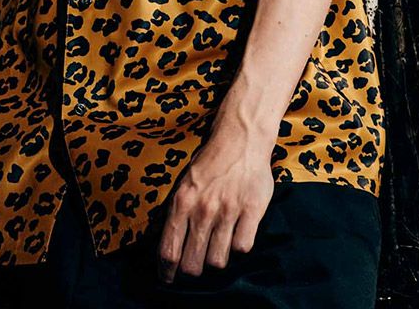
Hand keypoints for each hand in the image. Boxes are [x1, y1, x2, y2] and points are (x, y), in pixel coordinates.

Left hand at [156, 130, 275, 283]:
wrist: (240, 138)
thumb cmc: (210, 161)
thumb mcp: (185, 183)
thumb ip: (177, 212)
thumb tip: (168, 244)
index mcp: (181, 202)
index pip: (168, 250)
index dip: (167, 272)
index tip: (169, 280)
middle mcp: (202, 210)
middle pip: (192, 265)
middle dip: (192, 270)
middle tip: (196, 266)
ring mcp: (227, 211)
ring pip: (217, 261)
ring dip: (216, 259)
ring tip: (218, 247)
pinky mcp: (251, 211)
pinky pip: (242, 247)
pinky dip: (239, 246)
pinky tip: (237, 234)